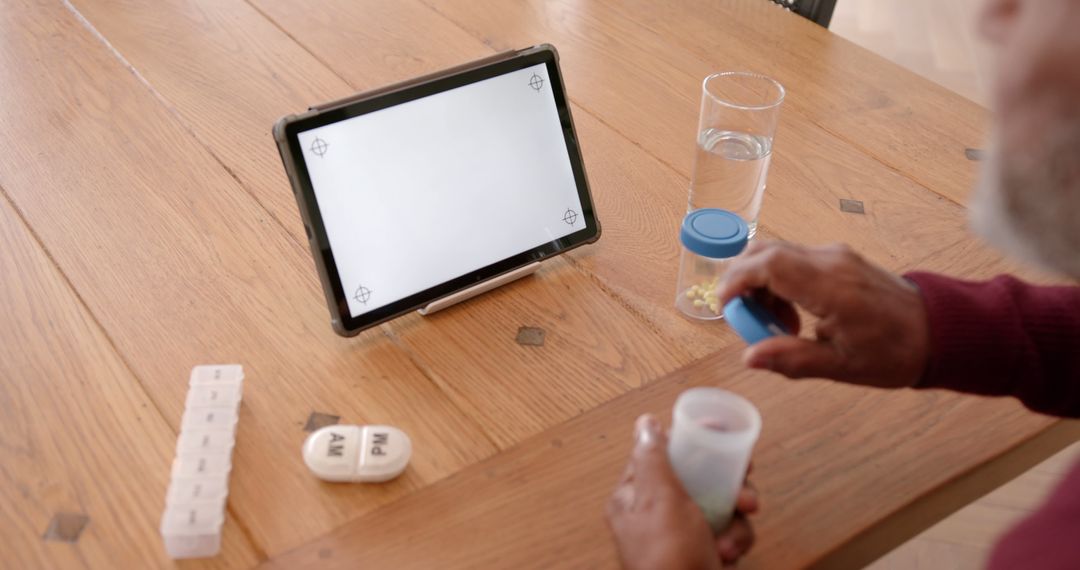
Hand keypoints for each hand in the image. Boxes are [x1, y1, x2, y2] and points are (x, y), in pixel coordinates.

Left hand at [606, 415, 757, 568]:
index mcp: (635, 496)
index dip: (694, 441)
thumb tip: (645, 423)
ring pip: (721, 505)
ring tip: (729, 541)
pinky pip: (729, 533)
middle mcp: (657, 513)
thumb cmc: (668, 559)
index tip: (723, 433)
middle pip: (700, 478)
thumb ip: (654, 458)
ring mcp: (682, 535)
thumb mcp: (659, 498)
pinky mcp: (704, 553)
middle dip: (728, 486)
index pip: (664, 453)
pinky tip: (728, 556)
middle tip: (744, 495)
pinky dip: (735, 542)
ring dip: (734, 522)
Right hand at [717, 241, 929, 387]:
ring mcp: (836, 255)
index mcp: (832, 288)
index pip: (770, 265)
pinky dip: (780, 282)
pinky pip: (795, 260)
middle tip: (744, 317)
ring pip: (778, 253)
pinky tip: (793, 314)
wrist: (938, 330)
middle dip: (743, 281)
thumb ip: (792, 359)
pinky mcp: (839, 258)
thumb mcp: (841, 366)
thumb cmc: (894, 352)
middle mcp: (831, 261)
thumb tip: (750, 358)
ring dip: (762, 284)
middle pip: (767, 251)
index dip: (738, 280)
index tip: (725, 306)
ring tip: (776, 324)